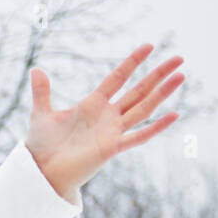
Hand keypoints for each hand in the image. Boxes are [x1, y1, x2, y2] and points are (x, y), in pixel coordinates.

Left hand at [25, 43, 184, 202]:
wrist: (40, 171)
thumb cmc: (42, 145)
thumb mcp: (41, 114)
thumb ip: (42, 92)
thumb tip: (36, 69)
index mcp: (92, 105)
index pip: (117, 78)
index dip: (132, 63)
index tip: (149, 46)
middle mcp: (107, 116)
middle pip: (138, 91)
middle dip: (158, 75)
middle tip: (179, 58)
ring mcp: (112, 132)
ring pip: (143, 109)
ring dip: (162, 93)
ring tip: (181, 76)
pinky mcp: (111, 148)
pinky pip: (138, 137)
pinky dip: (156, 127)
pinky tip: (173, 115)